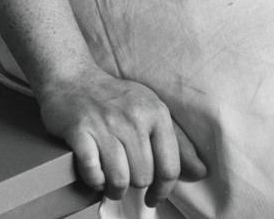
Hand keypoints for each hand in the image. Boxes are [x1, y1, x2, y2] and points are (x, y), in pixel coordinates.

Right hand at [37, 63, 207, 205]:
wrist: (72, 77)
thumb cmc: (115, 98)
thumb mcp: (151, 109)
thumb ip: (177, 142)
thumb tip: (201, 172)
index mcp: (155, 111)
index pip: (169, 167)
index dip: (163, 190)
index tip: (154, 197)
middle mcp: (133, 116)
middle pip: (143, 177)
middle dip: (135, 184)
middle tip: (126, 176)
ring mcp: (105, 124)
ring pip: (119, 179)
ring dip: (114, 188)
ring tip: (110, 182)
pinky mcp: (80, 131)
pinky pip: (93, 172)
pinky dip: (94, 180)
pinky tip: (95, 172)